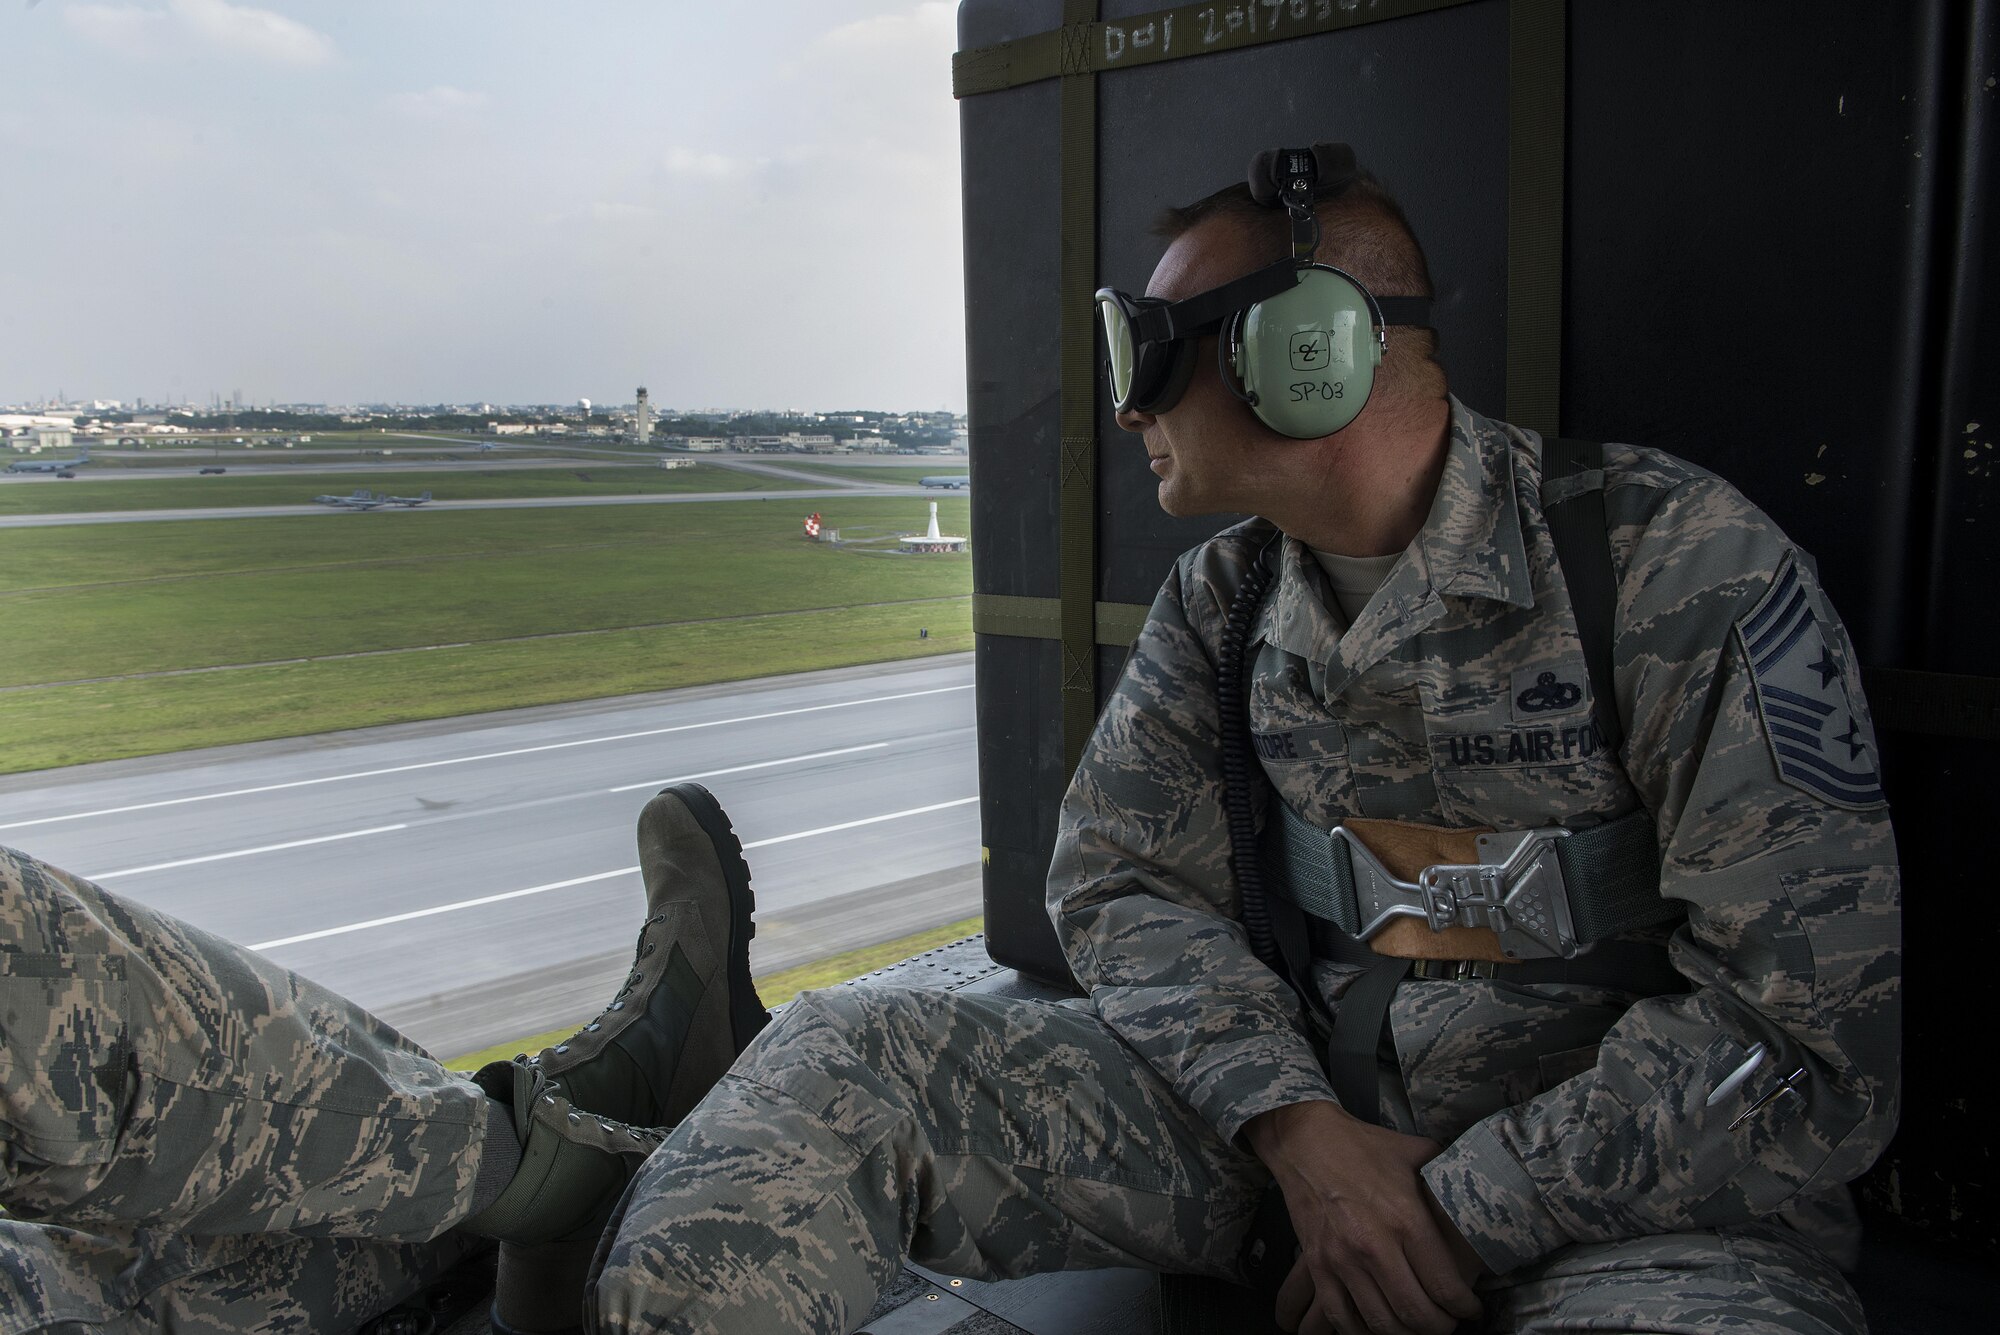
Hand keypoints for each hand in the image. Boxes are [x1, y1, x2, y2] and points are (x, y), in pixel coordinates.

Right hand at [1245, 1100, 1484, 1334]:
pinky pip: (1342, 1317)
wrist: (1305, 1140)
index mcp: (1405, 1218)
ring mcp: (1342, 1259)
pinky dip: (1362, 1332)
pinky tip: (1378, 1326)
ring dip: (1406, 1333)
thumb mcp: (1416, 1152)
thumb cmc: (1361, 1146)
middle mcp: (1374, 1245)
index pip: (1444, 1285)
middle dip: (1440, 1328)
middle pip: (1416, 1313)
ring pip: (1382, 1322)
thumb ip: (1446, 1175)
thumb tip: (1473, 1188)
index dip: (1464, 1308)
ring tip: (1417, 1326)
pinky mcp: (1318, 1266)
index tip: (1470, 1309)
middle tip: (1448, 1323)